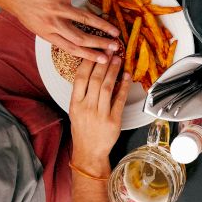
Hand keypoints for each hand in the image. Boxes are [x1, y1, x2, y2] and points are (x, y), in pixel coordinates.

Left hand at [0, 0, 119, 62]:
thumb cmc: (20, 6)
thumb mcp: (35, 25)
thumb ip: (52, 31)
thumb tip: (68, 36)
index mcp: (48, 34)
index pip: (72, 48)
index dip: (90, 55)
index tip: (104, 60)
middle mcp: (53, 23)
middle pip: (81, 38)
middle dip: (100, 44)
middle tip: (115, 47)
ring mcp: (55, 7)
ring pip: (83, 19)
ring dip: (102, 25)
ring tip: (115, 30)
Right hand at [69, 56, 129, 174]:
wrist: (89, 152)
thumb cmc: (83, 130)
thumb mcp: (76, 111)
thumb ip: (82, 93)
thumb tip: (92, 72)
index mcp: (75, 104)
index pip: (80, 78)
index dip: (88, 62)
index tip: (95, 51)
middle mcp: (86, 107)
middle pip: (95, 80)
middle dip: (103, 62)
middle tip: (110, 50)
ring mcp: (100, 114)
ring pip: (107, 87)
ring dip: (114, 71)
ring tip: (118, 59)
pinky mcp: (113, 121)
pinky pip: (120, 100)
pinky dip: (124, 87)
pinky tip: (127, 76)